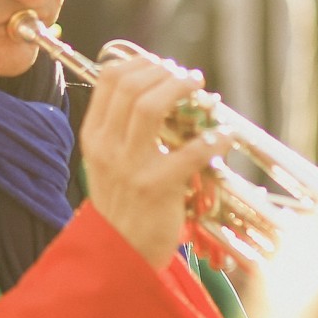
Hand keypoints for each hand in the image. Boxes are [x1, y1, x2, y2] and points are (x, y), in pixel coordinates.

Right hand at [81, 55, 229, 268]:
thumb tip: (161, 90)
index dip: (141, 64)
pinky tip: (223, 136)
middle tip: (188, 77)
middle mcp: (107, 147)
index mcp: (94, 136)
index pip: (110, 80)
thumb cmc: (123, 205)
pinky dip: (212, 139)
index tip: (163, 66)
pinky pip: (190, 152)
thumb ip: (124, 129)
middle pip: (133, 86)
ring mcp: (129, 167)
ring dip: (182, 89)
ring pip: (152, 107)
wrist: (121, 254)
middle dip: (166, 73)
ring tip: (200, 88)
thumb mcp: (109, 163)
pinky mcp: (156, 187)